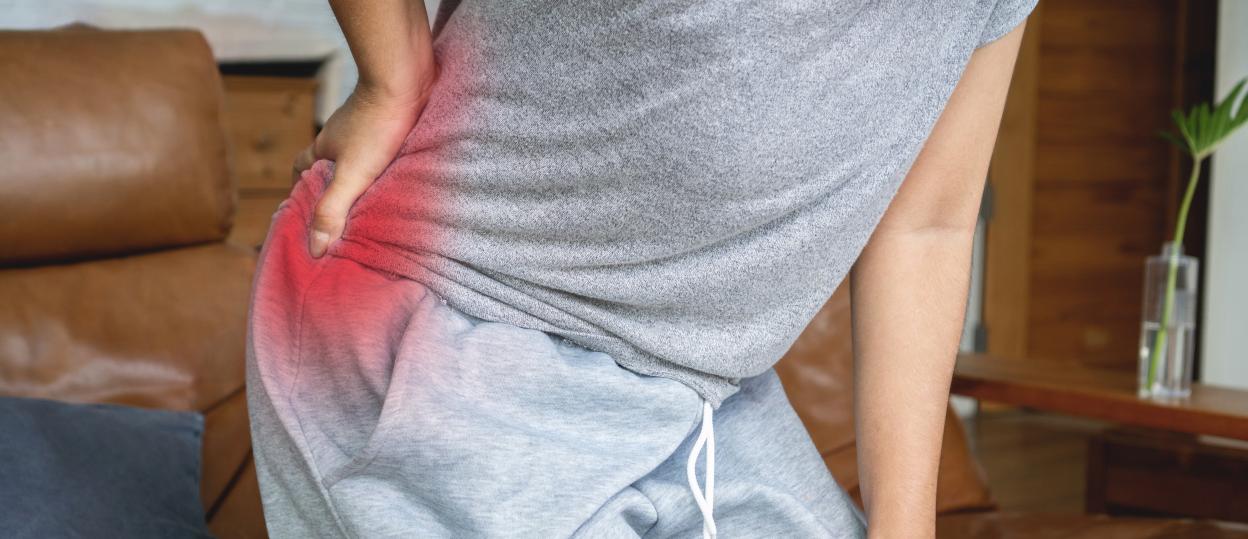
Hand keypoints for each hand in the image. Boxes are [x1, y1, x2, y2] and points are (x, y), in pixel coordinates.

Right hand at [293, 63, 437, 257]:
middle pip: (328, 167)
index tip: (305, 215)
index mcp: (322, 149)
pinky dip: (383, 165)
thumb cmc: (377, 127)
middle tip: (343, 216)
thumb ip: (332, 210)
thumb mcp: (352, 176)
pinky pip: (380, 150)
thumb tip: (314, 249)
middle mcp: (339, 138)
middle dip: (332, 190)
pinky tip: (397, 177)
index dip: (300, 193)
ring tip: (372, 204)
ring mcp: (364, 129)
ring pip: (356, 159)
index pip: (300, 173)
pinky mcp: (389, 122)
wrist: (405, 81)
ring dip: (361, 179)